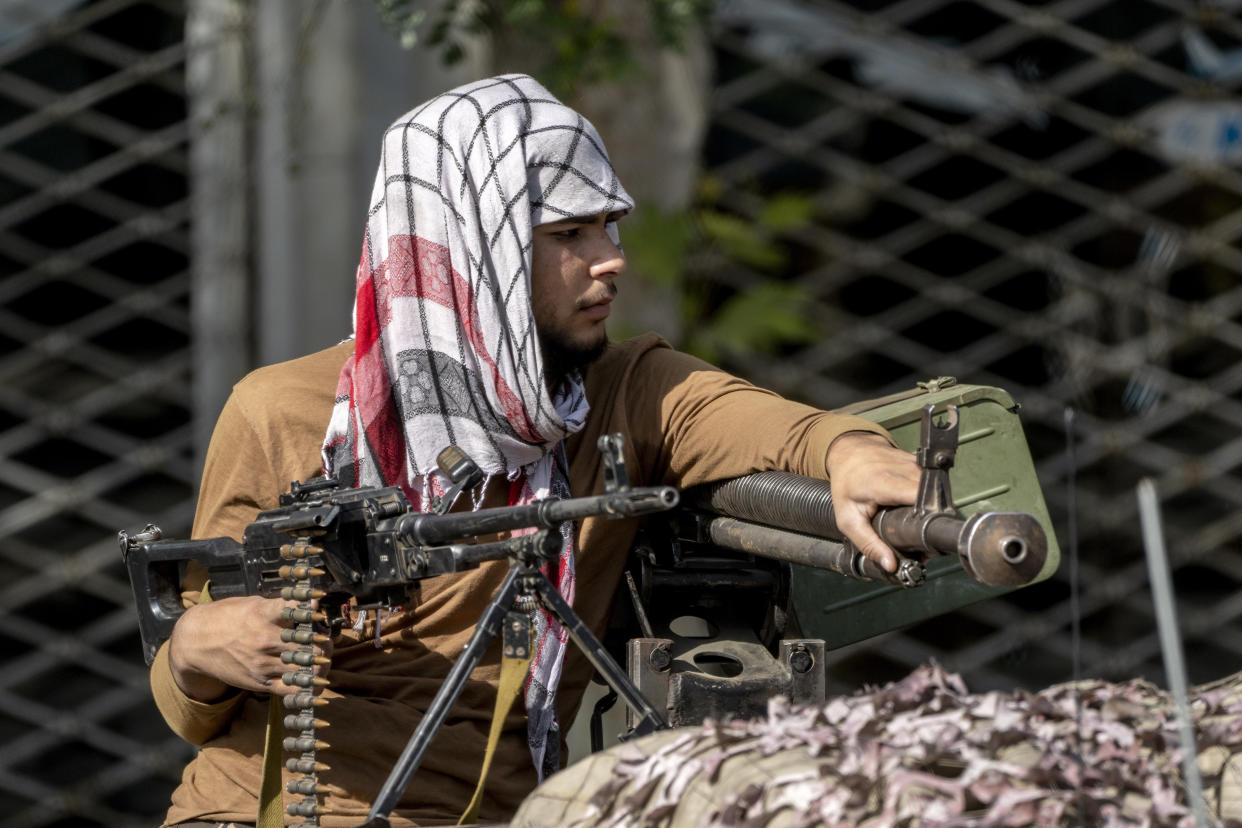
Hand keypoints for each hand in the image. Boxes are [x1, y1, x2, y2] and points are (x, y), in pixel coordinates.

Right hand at [167, 596, 331, 701]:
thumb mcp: (253, 603)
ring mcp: (262, 663)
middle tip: (326, 641)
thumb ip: (282, 605)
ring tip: (323, 660)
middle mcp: (265, 640)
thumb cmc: (228, 617)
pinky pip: (290, 689)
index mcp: (263, 614)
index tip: (321, 613)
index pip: (299, 611)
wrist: (195, 642)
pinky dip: (307, 687)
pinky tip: (315, 682)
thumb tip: (313, 602)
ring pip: (304, 669)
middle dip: (324, 643)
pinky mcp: (259, 682)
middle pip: (309, 645)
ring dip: (320, 664)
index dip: (315, 612)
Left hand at [825, 431, 920, 572]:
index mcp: (886, 483)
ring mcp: (914, 464)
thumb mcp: (847, 519)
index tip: (923, 540)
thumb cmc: (845, 484)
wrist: (849, 452)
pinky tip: (913, 506)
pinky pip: (930, 485)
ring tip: (914, 522)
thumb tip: (890, 565)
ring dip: (929, 511)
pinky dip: (925, 499)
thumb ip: (868, 544)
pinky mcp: (919, 463)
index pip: (922, 500)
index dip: (928, 522)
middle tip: (920, 540)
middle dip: (930, 524)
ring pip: (935, 494)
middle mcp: (904, 470)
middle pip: (933, 501)